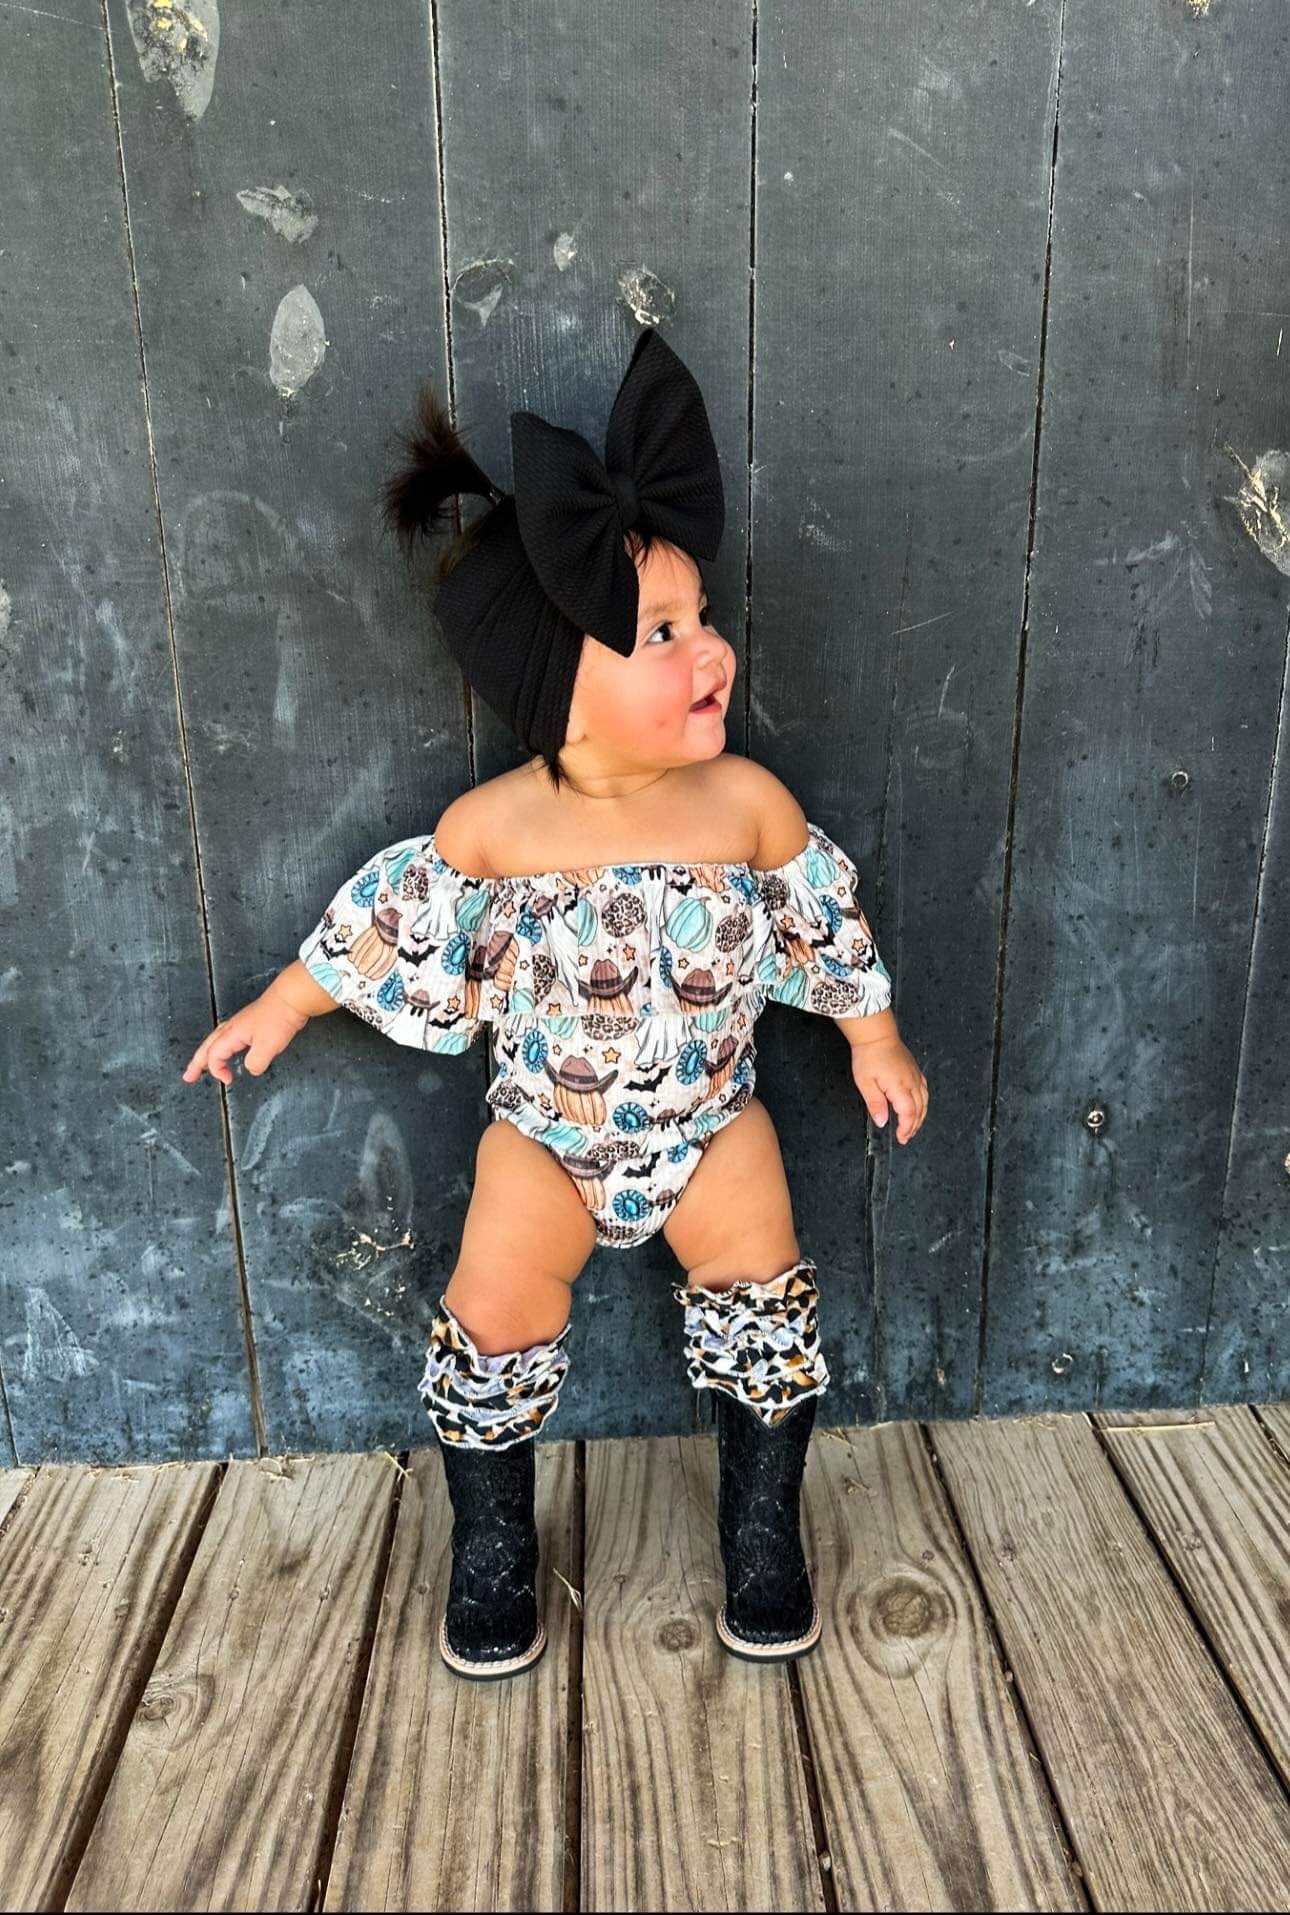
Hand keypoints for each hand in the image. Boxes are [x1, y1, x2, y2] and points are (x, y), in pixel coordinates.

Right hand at [182, 989, 308, 1085]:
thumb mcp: (267, 1046)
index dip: (217, 1070)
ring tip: (200, 1063)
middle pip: (207, 1047)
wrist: (291, 998)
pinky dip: (220, 1045)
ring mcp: (240, 1023)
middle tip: (188, 1076)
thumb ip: (256, 1062)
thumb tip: (251, 1069)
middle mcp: (232, 1028)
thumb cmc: (278, 1018)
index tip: (228, 1080)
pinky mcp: (250, 1022)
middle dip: (197, 1063)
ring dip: (206, 1053)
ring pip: (216, 1040)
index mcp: (232, 1034)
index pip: (214, 1055)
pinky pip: (227, 1036)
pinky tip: (227, 1048)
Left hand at [850, 1036, 927, 1144]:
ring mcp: (915, 1075)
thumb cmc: (869, 1055)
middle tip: (906, 1137)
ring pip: (924, 1101)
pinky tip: (919, 1105)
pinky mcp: (915, 1070)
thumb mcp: (865, 1083)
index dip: (906, 1128)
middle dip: (914, 1126)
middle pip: (919, 1110)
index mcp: (899, 1087)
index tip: (901, 1137)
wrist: (876, 1035)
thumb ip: (875, 1104)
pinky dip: (923, 1102)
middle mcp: (911, 1082)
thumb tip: (882, 1121)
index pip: (908, 1114)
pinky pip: (924, 1090)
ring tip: (913, 1126)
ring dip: (920, 1116)